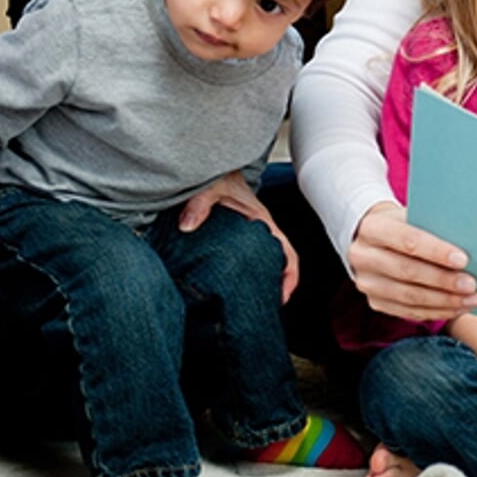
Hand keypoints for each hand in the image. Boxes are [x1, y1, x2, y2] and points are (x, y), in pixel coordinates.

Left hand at [177, 172, 298, 302]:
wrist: (215, 165)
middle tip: (261, 311)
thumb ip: (199, 204)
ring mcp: (251, 235)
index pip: (287, 253)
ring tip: (246, 306)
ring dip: (261, 283)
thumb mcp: (211, 187)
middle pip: (279, 265)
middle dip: (274, 289)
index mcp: (263, 222)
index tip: (282, 297)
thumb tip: (186, 225)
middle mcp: (261, 231)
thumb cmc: (219, 175)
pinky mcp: (238, 238)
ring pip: (264, 264)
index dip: (289, 277)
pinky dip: (245, 275)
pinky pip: (249, 259)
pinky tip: (229, 289)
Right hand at [348, 203, 476, 320]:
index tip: (463, 260)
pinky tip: (457, 308)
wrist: (374, 238)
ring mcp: (367, 282)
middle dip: (444, 281)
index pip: (408, 241)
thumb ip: (435, 227)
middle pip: (408, 272)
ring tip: (471, 299)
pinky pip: (409, 312)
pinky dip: (437, 311)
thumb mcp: (414, 215)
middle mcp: (363, 256)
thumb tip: (472, 243)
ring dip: (445, 301)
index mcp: (372, 228)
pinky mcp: (375, 301)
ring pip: (410, 297)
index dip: (436, 251)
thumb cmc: (404, 224)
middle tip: (472, 285)